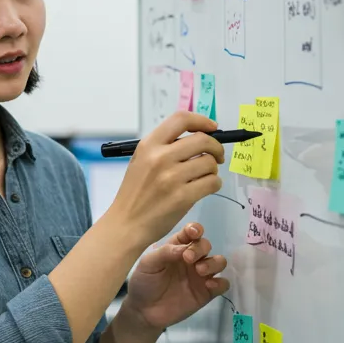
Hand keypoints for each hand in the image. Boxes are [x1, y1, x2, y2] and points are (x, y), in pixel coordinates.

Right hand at [109, 111, 224, 248]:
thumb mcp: (141, 161)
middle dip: (216, 148)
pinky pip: (213, 183)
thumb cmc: (135, 192)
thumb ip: (164, 147)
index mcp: (149, 145)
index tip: (212, 128)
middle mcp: (160, 157)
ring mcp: (172, 177)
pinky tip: (204, 188)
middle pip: (203, 140)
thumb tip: (199, 138)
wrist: (127, 223)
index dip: (202, 120)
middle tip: (216, 157)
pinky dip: (214, 185)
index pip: (181, 119)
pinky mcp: (183, 197)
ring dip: (213, 170)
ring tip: (203, 177)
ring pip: (210, 163)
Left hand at [121, 223, 229, 330]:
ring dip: (213, 263)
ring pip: (219, 262)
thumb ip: (166, 252)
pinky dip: (220, 282)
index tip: (194, 233)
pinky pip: (223, 284)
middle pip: (206, 245)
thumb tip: (186, 248)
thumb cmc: (144, 282)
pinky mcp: (206, 292)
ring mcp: (200, 276)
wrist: (144, 310)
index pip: (191, 233)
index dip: (195, 229)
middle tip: (188, 258)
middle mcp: (191, 259)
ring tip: (199, 271)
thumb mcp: (149, 263)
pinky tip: (208, 285)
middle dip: (200, 248)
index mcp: (177, 248)